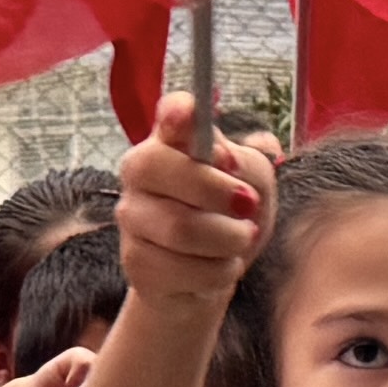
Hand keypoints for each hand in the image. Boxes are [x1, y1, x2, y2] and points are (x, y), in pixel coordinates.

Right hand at [116, 97, 272, 312]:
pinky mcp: (135, 262)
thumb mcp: (255, 185)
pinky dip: (218, 271)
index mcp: (170, 141)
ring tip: (241, 239)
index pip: (168, 114)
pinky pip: (181, 267)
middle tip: (250, 206)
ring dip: (227, 238)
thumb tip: (224, 157)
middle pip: (160, 168)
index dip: (178, 112)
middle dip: (216, 190)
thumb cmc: (232, 217)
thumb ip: (245, 164)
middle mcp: (139, 172)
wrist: (213, 274)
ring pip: (179, 227)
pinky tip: (222, 266)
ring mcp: (132, 217)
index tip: (190, 114)